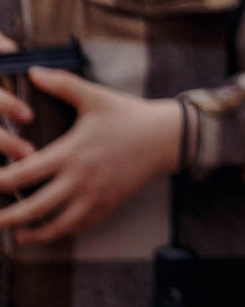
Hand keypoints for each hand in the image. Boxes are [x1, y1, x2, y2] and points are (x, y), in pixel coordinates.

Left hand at [0, 62, 183, 244]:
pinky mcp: (107, 206)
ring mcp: (95, 196)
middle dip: (6, 217)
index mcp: (72, 152)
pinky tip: (44, 232)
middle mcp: (81, 178)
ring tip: (13, 235)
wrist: (167, 137)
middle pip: (33, 207)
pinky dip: (58, 233)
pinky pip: (78, 227)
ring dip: (30, 233)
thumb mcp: (96, 97)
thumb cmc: (129, 116)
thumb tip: (33, 72)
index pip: (24, 173)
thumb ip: (63, 84)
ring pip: (55, 225)